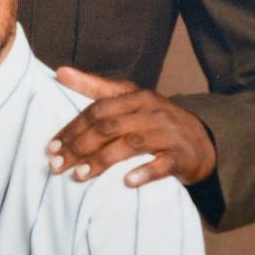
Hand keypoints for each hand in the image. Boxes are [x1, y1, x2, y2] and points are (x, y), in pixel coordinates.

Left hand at [48, 68, 216, 188]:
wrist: (203, 141)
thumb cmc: (155, 120)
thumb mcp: (129, 99)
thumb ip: (95, 87)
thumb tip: (60, 72)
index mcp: (136, 97)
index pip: (98, 109)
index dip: (73, 128)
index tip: (51, 146)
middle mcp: (152, 112)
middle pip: (109, 127)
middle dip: (79, 146)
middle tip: (57, 164)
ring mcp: (168, 134)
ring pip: (130, 145)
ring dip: (102, 161)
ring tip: (79, 175)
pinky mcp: (181, 157)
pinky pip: (162, 165)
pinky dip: (144, 172)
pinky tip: (126, 182)